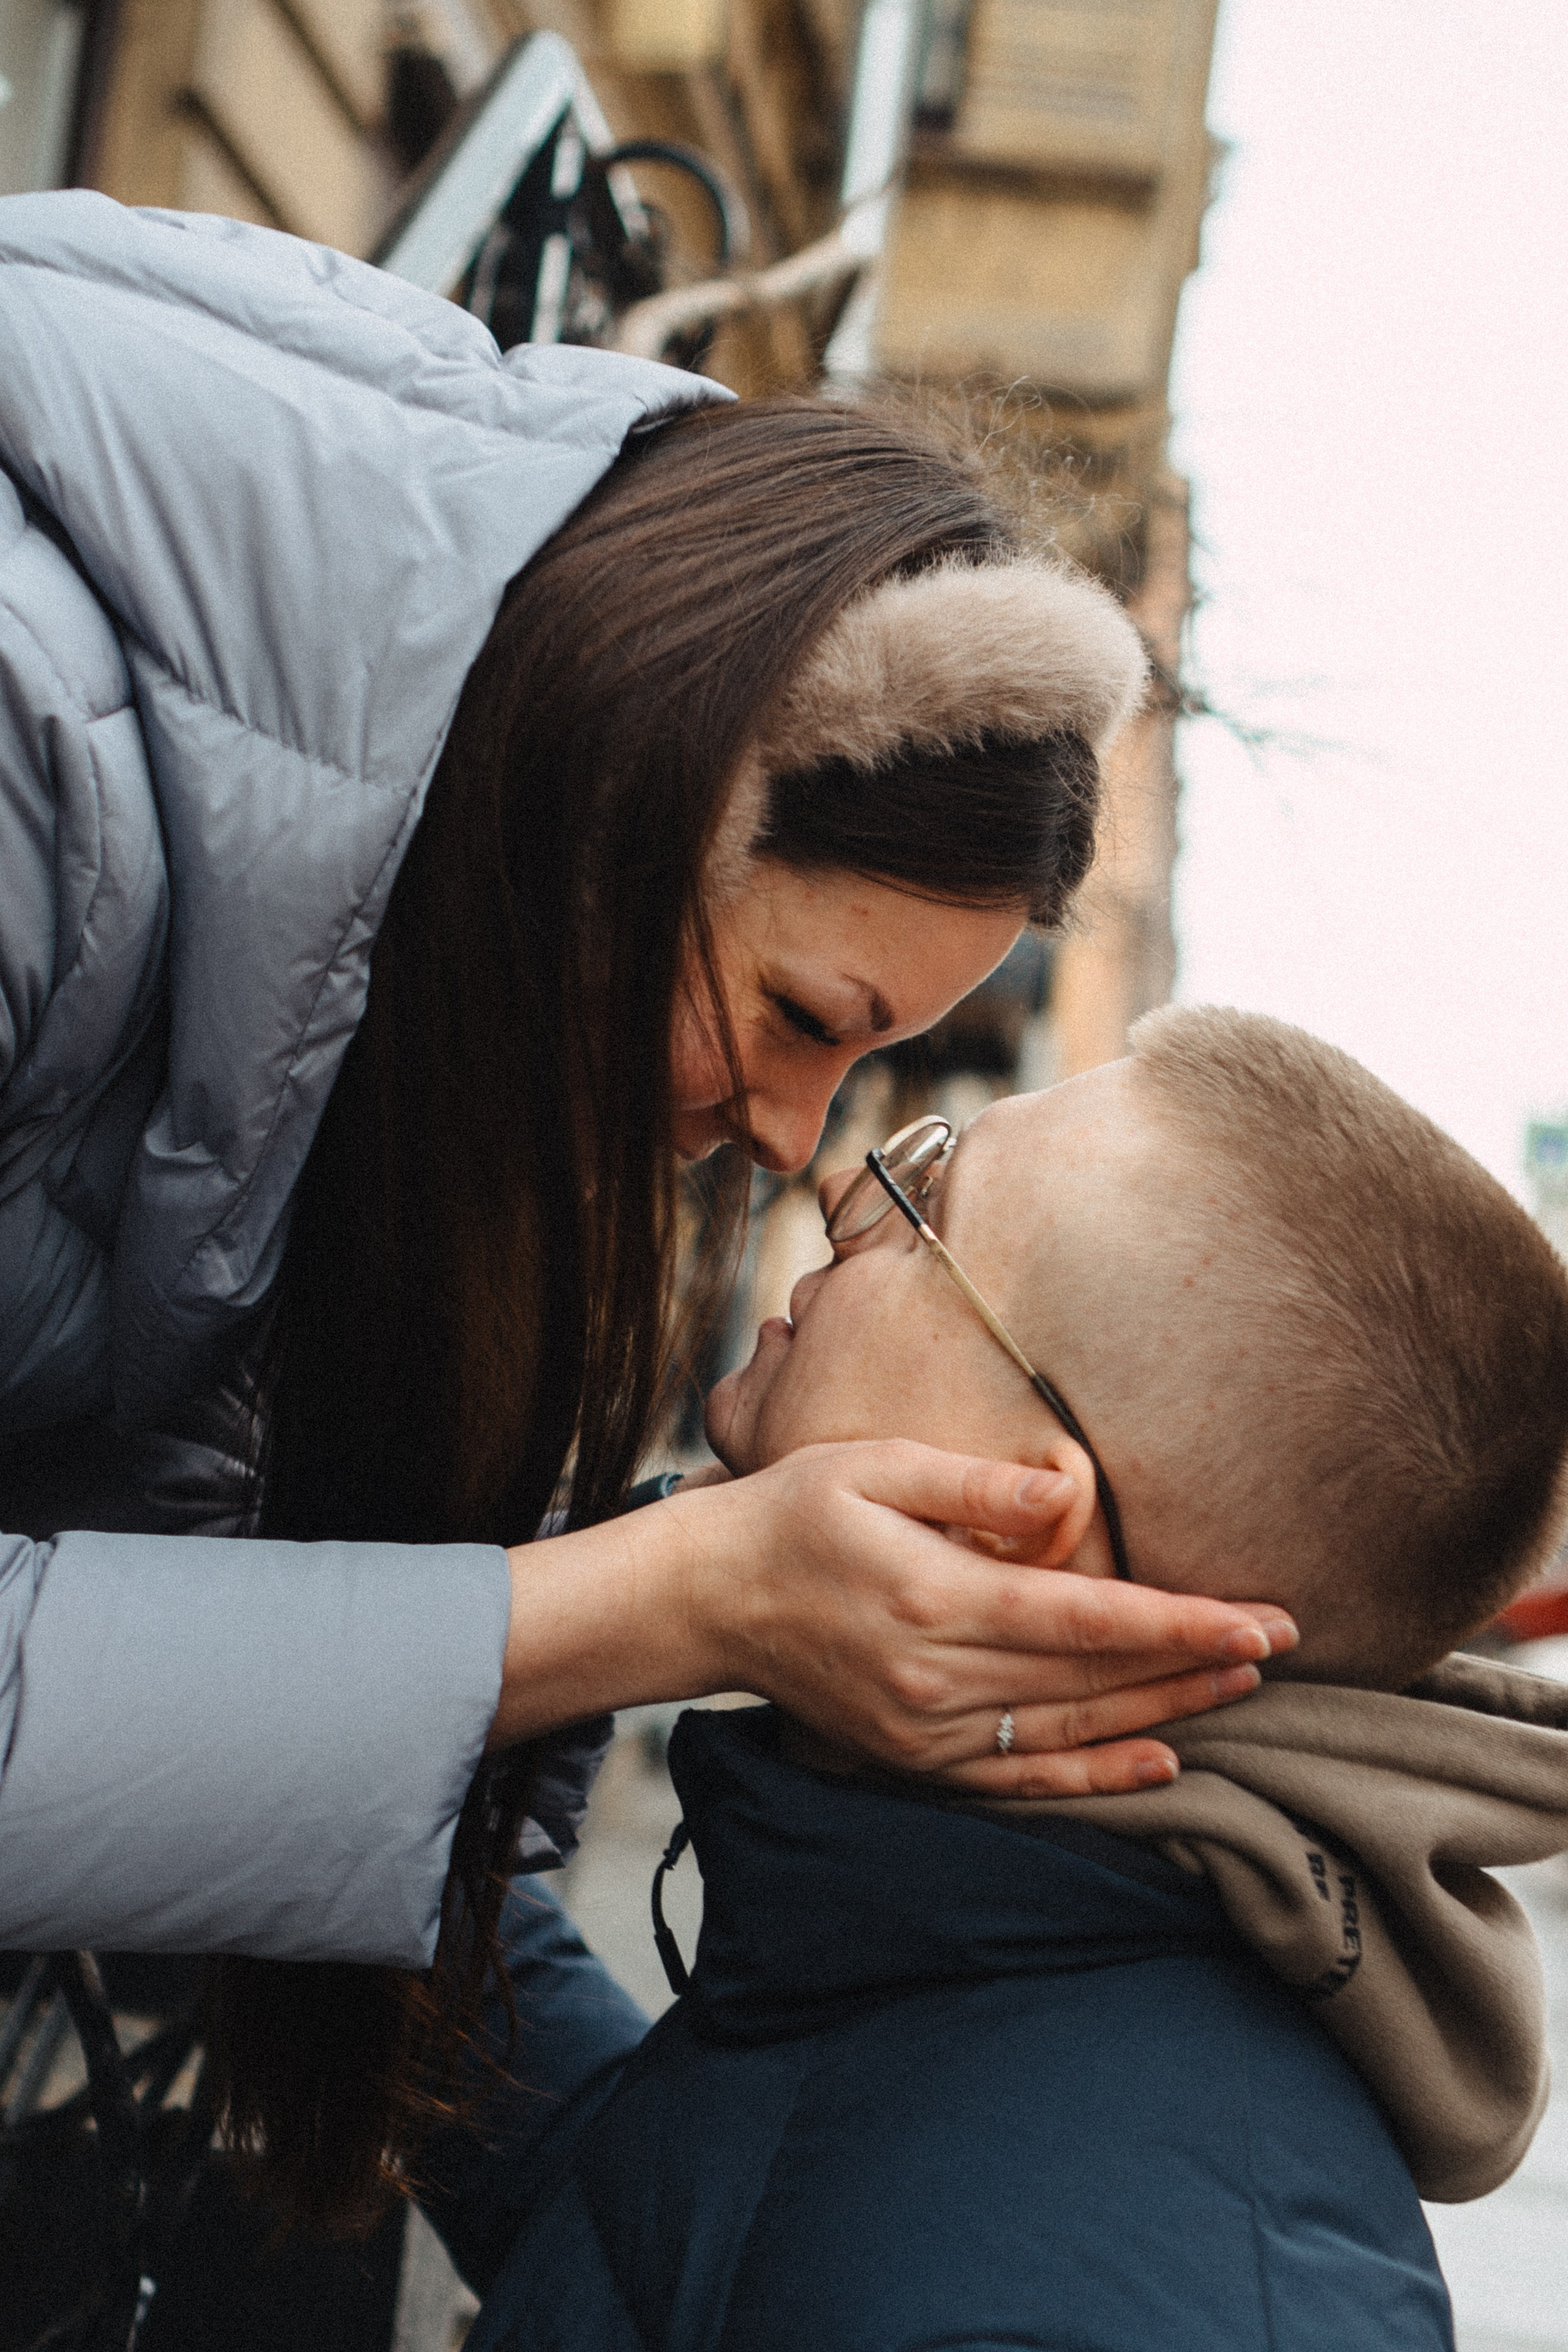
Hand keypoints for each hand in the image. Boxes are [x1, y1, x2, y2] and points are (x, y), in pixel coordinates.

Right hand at [660, 1440, 1295, 1794]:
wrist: (709, 1598)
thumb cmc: (796, 1514)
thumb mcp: (874, 1467)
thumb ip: (973, 1489)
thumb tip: (1065, 1493)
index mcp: (935, 1599)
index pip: (1089, 1619)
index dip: (1182, 1623)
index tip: (1260, 1620)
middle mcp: (937, 1679)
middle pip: (1096, 1678)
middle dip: (1196, 1663)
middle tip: (1282, 1647)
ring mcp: (927, 1732)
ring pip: (1072, 1730)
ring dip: (1165, 1713)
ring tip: (1243, 1689)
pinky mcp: (916, 1759)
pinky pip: (1023, 1778)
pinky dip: (1095, 1776)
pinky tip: (1160, 1763)